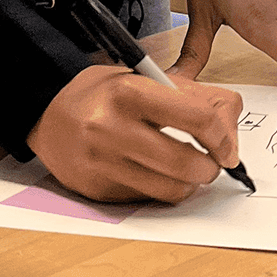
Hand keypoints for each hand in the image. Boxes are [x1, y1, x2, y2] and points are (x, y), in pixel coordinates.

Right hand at [26, 64, 242, 203]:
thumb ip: (193, 97)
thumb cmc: (104, 92)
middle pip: (185, 163)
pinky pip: (145, 199)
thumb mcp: (146, 77)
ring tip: (189, 171)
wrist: (46, 110)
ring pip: (169, 190)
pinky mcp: (97, 190)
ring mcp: (102, 164)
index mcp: (130, 91)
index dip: (222, 136)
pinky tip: (156, 174)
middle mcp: (113, 129)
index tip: (227, 146)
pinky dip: (160, 190)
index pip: (196, 117)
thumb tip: (230, 135)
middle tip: (213, 163)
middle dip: (210, 168)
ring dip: (190, 185)